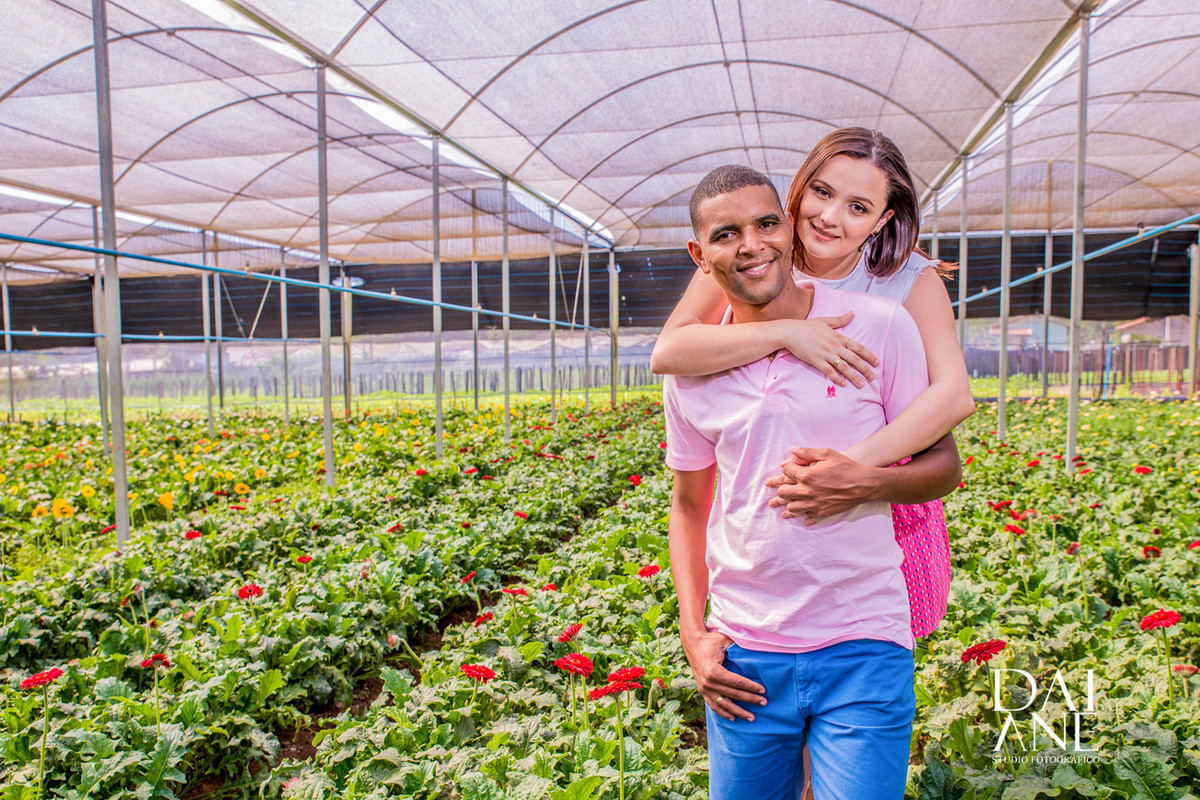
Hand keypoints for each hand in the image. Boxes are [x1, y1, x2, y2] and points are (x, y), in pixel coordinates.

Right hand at [681, 629, 766, 721]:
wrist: (692, 642)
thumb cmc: (710, 639)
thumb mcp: (724, 639)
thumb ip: (737, 645)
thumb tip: (754, 646)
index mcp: (713, 671)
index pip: (737, 682)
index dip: (751, 687)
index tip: (763, 690)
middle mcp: (708, 682)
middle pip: (733, 694)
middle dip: (750, 699)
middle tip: (764, 703)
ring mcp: (704, 688)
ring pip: (724, 704)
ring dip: (738, 712)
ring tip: (752, 717)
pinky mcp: (702, 690)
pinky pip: (713, 705)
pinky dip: (723, 712)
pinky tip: (733, 718)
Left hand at [764, 447, 880, 523]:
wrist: (864, 485)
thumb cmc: (846, 467)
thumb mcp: (827, 454)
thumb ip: (808, 452)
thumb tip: (793, 449)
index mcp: (806, 475)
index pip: (786, 472)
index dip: (786, 469)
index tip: (786, 469)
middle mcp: (807, 491)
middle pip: (783, 492)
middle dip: (779, 490)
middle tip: (776, 492)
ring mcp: (814, 504)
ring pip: (792, 508)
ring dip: (787, 506)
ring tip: (782, 508)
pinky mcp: (822, 512)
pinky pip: (807, 517)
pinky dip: (803, 517)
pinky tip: (802, 518)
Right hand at [777, 312, 876, 387]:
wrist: (790, 332)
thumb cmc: (806, 326)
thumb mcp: (825, 321)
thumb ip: (840, 319)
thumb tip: (852, 313)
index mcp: (838, 337)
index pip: (857, 347)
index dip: (868, 355)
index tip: (876, 363)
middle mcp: (834, 346)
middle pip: (854, 359)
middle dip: (865, 369)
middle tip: (873, 378)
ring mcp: (826, 354)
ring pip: (844, 367)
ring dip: (854, 377)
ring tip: (861, 385)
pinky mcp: (816, 360)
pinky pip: (829, 371)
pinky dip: (837, 378)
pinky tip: (843, 384)